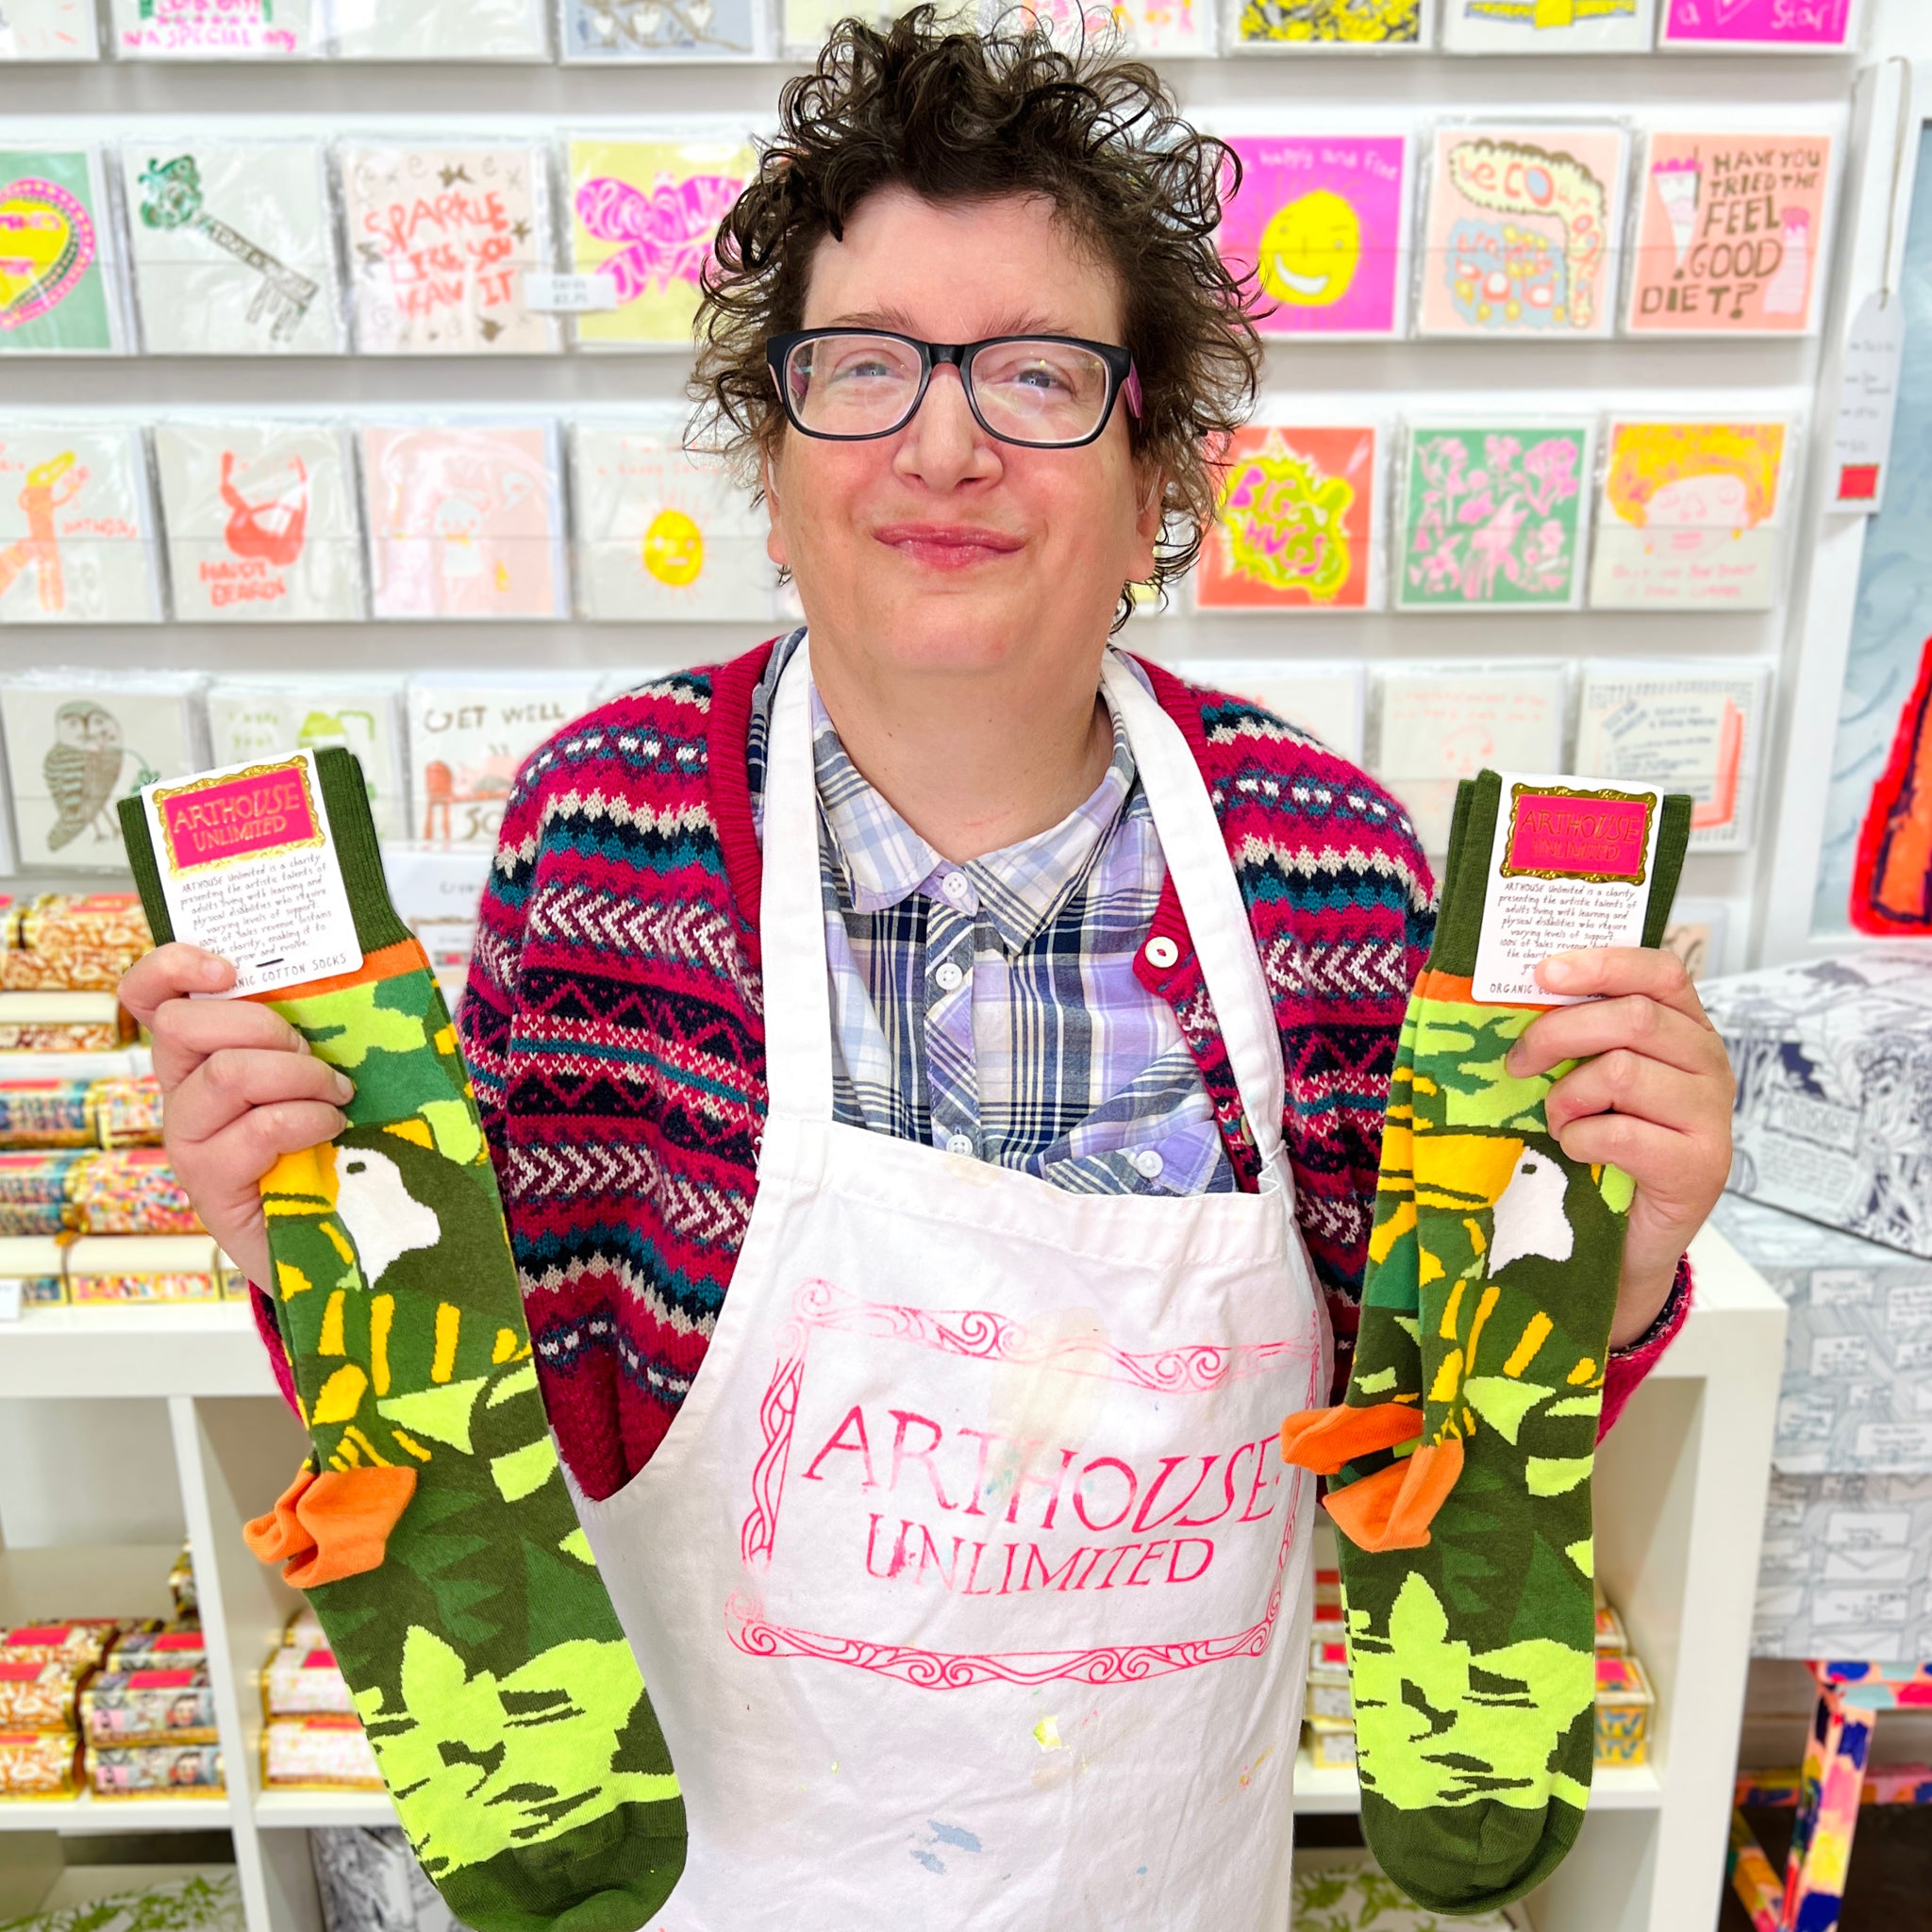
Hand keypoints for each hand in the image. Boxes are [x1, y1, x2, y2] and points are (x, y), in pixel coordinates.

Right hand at [118, 943, 352, 1291]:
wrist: (338, 1229)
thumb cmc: (331, 1136)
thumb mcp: (321, 1068)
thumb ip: (315, 1026)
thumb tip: (358, 968)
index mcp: (200, 1054)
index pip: (149, 997)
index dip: (171, 968)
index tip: (229, 969)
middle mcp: (182, 1093)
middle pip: (183, 1026)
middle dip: (264, 1026)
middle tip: (314, 1054)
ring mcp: (190, 1141)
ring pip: (227, 1074)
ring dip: (298, 1075)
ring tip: (338, 1094)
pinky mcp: (211, 1186)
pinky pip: (257, 1129)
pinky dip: (307, 1119)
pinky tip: (331, 1128)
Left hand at [1505, 947, 1733, 1351]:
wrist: (1628, 1235)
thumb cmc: (1606, 1144)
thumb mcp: (1591, 1077)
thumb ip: (1579, 1035)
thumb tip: (1521, 991)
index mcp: (1686, 1028)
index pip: (1660, 971)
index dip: (1602, 963)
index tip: (1543, 971)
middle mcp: (1709, 1063)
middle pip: (1632, 1018)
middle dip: (1557, 1034)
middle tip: (1518, 1063)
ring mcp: (1712, 1115)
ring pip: (1621, 1072)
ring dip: (1568, 1097)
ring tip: (1559, 1121)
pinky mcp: (1700, 1165)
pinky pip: (1621, 1133)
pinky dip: (1582, 1139)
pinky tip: (1579, 1150)